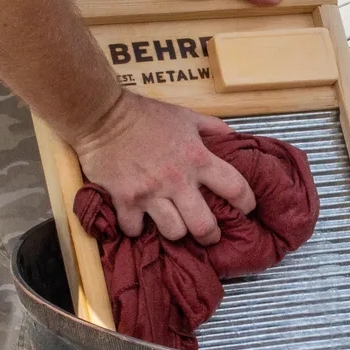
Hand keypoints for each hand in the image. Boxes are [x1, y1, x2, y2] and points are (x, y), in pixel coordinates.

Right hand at [72, 92, 256, 245]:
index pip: (235, 187)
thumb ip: (211, 127)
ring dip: (175, 231)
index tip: (245, 210)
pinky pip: (136, 229)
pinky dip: (137, 228)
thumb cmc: (144, 114)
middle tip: (209, 234)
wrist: (103, 115)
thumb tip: (231, 136)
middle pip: (204, 225)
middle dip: (210, 235)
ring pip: (174, 232)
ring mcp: (150, 193)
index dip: (246, 203)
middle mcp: (178, 180)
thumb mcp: (185, 115)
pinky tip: (138, 220)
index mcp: (197, 158)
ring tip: (172, 224)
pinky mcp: (125, 200)